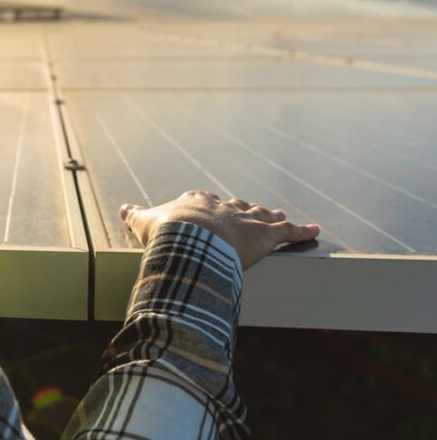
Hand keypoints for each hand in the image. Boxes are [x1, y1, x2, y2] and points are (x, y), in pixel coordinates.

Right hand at [119, 190, 319, 269]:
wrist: (188, 239)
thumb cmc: (165, 232)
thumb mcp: (144, 222)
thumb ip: (135, 215)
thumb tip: (123, 208)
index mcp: (196, 203)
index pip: (203, 200)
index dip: (207, 205)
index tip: (208, 206)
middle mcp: (223, 207)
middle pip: (236, 206)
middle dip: (243, 209)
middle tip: (250, 211)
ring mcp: (246, 220)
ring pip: (262, 216)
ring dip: (272, 217)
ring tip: (280, 215)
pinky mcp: (265, 235)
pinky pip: (288, 233)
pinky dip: (303, 232)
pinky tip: (316, 231)